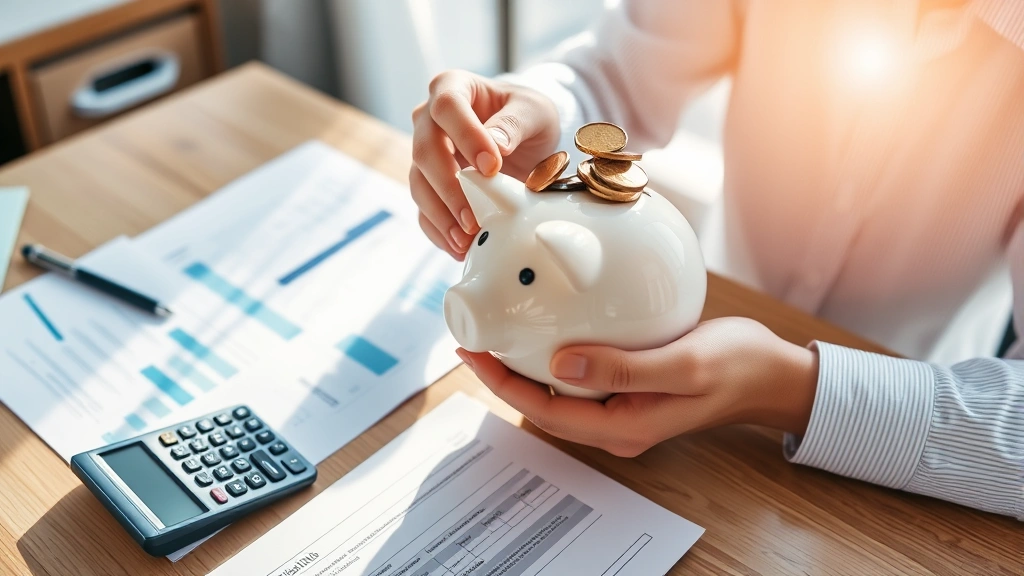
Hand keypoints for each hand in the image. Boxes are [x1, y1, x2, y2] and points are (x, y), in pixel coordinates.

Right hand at [411, 70, 559, 259]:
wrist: (523, 137)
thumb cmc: (527, 115)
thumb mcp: (534, 111)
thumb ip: (515, 123)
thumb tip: (494, 146)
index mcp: (452, 87)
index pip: (447, 107)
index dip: (466, 136)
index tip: (492, 165)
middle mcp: (428, 120)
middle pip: (424, 150)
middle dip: (449, 187)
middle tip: (474, 216)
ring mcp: (424, 154)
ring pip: (418, 184)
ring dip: (441, 215)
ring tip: (466, 239)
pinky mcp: (428, 185)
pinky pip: (423, 210)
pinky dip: (439, 231)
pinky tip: (459, 248)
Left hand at [456, 317, 818, 456]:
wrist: (772, 373)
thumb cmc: (736, 367)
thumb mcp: (683, 364)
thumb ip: (623, 369)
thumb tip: (559, 364)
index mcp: (624, 427)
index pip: (545, 411)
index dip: (502, 384)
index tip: (473, 352)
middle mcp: (617, 425)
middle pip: (543, 404)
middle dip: (504, 376)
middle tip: (475, 337)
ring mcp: (623, 410)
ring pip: (559, 393)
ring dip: (527, 367)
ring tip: (500, 332)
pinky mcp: (630, 390)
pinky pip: (582, 377)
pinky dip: (558, 355)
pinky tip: (549, 328)